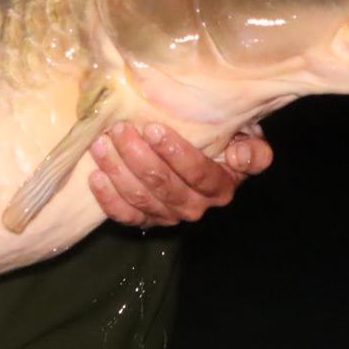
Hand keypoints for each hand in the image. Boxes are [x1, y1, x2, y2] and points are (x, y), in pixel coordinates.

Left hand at [87, 123, 272, 227]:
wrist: (207, 154)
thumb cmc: (224, 139)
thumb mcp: (247, 138)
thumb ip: (253, 148)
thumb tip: (240, 156)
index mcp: (222, 186)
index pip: (199, 174)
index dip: (175, 153)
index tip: (152, 129)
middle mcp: (196, 206)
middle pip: (165, 186)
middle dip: (138, 157)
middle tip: (120, 129)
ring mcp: (169, 215)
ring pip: (142, 199)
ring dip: (118, 171)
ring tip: (101, 144)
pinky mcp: (147, 219)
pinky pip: (126, 216)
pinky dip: (109, 199)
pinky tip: (96, 176)